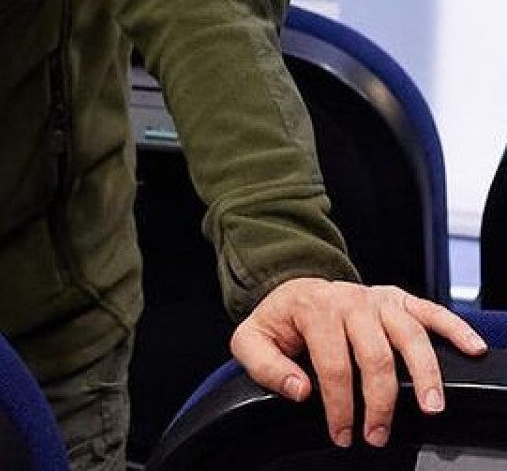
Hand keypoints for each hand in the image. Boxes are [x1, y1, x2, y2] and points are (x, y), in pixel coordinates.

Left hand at [231, 278, 487, 448]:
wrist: (295, 289)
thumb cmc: (279, 322)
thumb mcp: (252, 340)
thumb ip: (267, 366)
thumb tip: (301, 391)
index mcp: (313, 307)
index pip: (333, 363)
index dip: (339, 405)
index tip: (342, 434)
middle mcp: (349, 299)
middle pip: (375, 355)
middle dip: (379, 402)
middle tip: (377, 435)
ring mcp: (377, 298)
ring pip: (408, 334)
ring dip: (424, 373)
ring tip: (431, 409)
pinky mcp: (398, 299)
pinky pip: (430, 310)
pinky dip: (454, 328)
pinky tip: (471, 349)